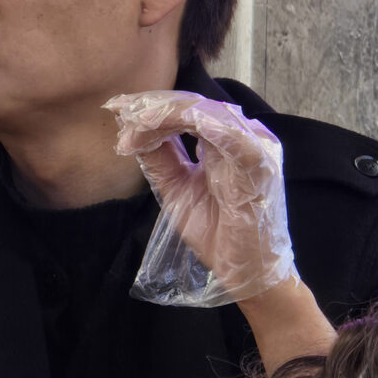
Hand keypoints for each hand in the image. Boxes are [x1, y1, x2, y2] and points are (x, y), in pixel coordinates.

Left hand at [104, 91, 299, 306]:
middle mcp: (244, 136)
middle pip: (195, 105)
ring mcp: (256, 146)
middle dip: (153, 105)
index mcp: (227, 140)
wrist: (246, 272)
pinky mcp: (260, 164)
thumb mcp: (175, 187)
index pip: (188, 110)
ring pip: (207, 113)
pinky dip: (195, 126)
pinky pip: (228, 135)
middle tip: (120, 108)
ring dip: (166, 114)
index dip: (152, 106)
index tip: (117, 107)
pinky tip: (165, 125)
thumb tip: (129, 124)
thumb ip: (158, 156)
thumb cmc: (216, 232)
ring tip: (135, 122)